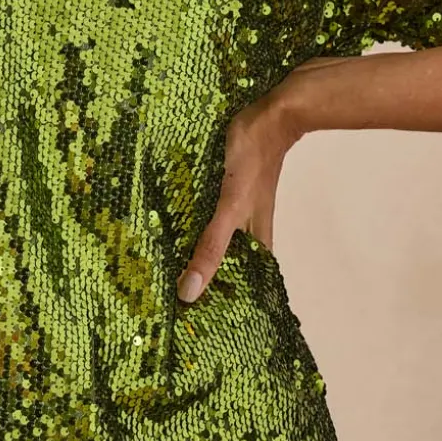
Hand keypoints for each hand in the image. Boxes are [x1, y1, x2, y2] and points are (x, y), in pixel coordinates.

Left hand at [175, 61, 330, 302]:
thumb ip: (211, 246)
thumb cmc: (253, 161)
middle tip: (174, 299)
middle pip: (230, 262)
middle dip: (208, 280)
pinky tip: (177, 218)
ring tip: (168, 265)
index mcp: (255, 240)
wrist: (273, 114)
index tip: (203, 325)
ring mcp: (239, 204)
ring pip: (219, 236)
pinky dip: (195, 220)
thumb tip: (190, 291)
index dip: (229, 305)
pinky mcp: (227, 183)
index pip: (245, 284)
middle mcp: (248, 226)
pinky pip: (209, 209)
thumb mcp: (229, 207)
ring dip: (199, 250)